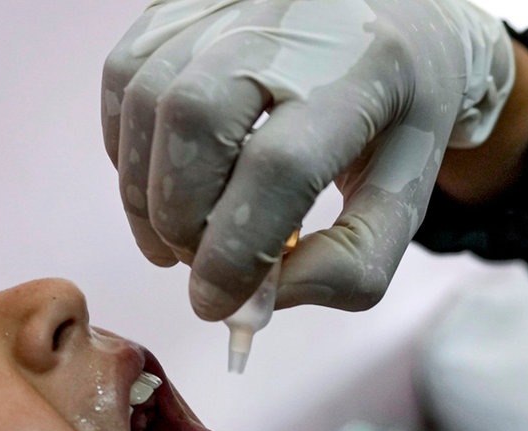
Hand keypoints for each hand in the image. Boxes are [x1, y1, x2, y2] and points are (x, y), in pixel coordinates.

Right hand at [102, 0, 513, 314]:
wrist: (396, 18)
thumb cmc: (397, 119)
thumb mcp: (403, 201)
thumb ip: (347, 267)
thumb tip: (255, 301)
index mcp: (368, 65)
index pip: (279, 167)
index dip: (235, 253)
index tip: (216, 304)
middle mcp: (294, 14)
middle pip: (195, 120)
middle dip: (181, 220)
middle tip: (197, 263)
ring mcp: (229, 0)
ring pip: (148, 100)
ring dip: (143, 195)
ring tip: (174, 239)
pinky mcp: (182, 4)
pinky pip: (124, 80)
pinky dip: (128, 152)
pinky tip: (159, 185)